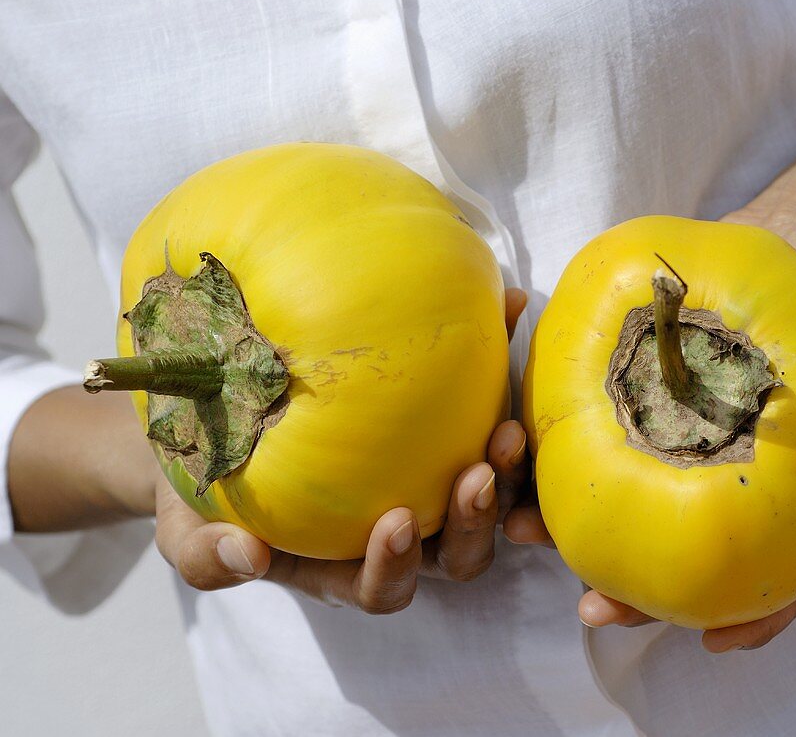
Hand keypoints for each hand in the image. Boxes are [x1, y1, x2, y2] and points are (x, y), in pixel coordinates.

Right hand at [154, 288, 529, 612]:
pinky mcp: (443, 421)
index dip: (397, 564)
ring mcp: (426, 474)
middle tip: (479, 472)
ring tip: (509, 425)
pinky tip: (508, 310)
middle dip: (477, 519)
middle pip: (457, 547)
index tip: (395, 520)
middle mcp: (397, 526)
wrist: (208, 425)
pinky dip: (501, 363)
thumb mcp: (185, 528)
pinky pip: (483, 401)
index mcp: (344, 564)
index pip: (385, 584)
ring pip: (489, 489)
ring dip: (510, 467)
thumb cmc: (201, 491)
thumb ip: (207, 555)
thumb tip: (247, 557)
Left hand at [506, 203, 795, 648]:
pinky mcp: (641, 395)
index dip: (750, 618)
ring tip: (526, 533)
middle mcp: (723, 476)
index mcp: (785, 489)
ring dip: (574, 533)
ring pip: (626, 508)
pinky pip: (597, 435)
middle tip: (594, 606)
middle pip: (684, 563)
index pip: (777, 576)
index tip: (711, 642)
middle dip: (637, 596)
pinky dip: (558, 452)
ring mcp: (679, 440)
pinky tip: (521, 458)